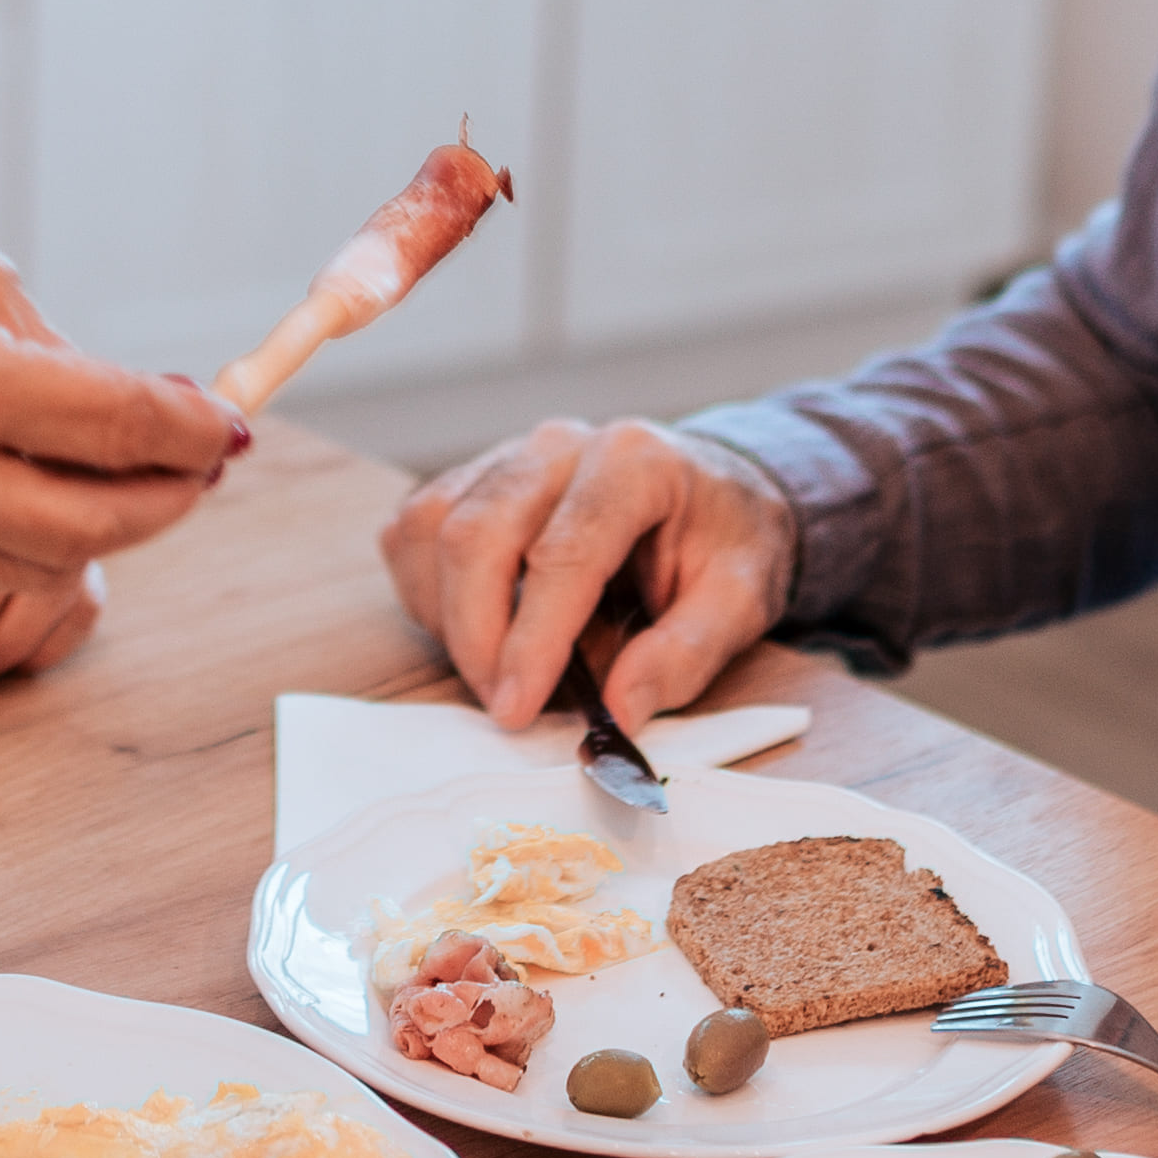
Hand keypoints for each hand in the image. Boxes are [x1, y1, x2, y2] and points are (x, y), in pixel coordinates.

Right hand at [0, 163, 240, 591]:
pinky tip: (55, 527)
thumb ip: (58, 351)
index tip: (229, 425)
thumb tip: (149, 407)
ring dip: (108, 532)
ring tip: (140, 485)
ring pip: (41, 566)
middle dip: (168, 498)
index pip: (120, 425)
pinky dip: (20, 564)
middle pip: (95, 522)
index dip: (194, 430)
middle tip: (199, 465)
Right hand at [378, 418, 794, 735]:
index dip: (533, 638)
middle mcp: (561, 445)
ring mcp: (510, 455)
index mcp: (634, 463)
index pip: (563, 552)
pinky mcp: (473, 477)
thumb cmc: (724, 544)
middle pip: (478, 533)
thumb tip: (620, 711)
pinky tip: (475, 627)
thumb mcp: (742, 602)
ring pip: (432, 528)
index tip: (517, 708)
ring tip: (497, 668)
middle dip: (476, 636)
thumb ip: (687, 655)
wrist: (714, 492)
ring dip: (446, 615)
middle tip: (504, 706)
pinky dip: (427, 591)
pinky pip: (415, 530)